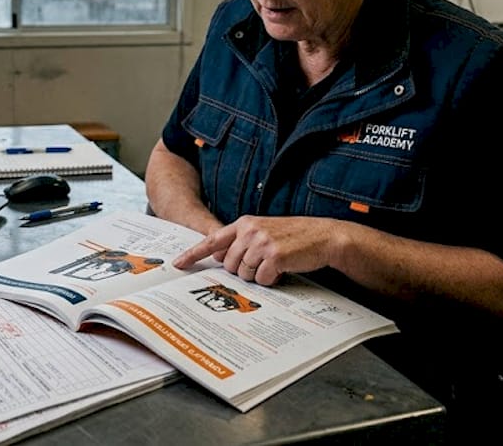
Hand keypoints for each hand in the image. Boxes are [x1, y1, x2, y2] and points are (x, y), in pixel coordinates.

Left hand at [172, 216, 338, 285]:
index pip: (212, 241)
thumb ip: (241, 241)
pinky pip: (262, 279)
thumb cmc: (295, 236)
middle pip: (229, 265)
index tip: (178, 264)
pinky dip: (272, 279)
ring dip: (258, 275)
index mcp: (244, 224)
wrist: (324, 236)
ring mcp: (262, 243)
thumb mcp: (264, 232)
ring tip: (275, 264)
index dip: (193, 255)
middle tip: (262, 264)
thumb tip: (220, 257)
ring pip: (244, 274)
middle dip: (243, 271)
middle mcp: (250, 231)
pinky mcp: (274, 256)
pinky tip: (283, 268)